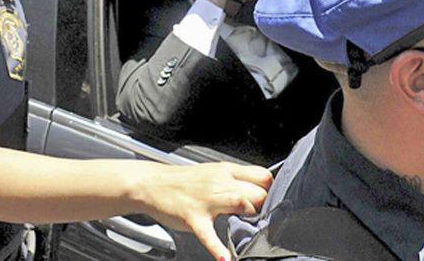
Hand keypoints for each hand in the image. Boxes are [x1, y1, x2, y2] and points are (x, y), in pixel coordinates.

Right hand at [131, 161, 271, 260]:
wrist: (152, 183)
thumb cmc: (182, 182)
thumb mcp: (212, 173)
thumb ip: (234, 181)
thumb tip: (258, 191)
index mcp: (226, 171)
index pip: (263, 176)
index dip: (270, 190)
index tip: (271, 202)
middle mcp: (219, 182)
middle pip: (256, 191)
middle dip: (263, 206)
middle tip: (260, 218)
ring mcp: (206, 200)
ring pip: (239, 202)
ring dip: (249, 216)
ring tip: (249, 229)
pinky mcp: (193, 217)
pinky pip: (208, 234)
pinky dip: (218, 248)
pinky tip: (226, 258)